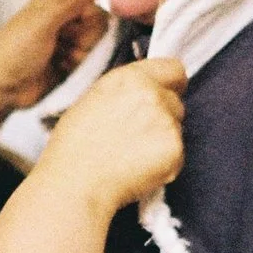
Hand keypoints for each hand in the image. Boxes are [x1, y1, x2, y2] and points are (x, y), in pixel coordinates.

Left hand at [0, 0, 107, 111]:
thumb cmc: (11, 52)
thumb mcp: (41, 22)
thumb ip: (69, 1)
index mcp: (55, 0)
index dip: (94, 0)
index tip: (83, 17)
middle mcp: (64, 17)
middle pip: (99, 19)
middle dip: (88, 35)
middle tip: (65, 41)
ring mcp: (67, 40)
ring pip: (97, 41)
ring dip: (83, 53)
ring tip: (60, 57)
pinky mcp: (70, 61)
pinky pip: (91, 60)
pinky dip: (80, 66)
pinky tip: (61, 67)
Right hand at [38, 58, 186, 212]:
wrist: (76, 184)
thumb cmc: (74, 147)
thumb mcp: (93, 100)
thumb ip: (125, 91)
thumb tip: (142, 92)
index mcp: (131, 78)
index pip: (174, 69)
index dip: (170, 83)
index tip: (166, 94)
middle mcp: (153, 95)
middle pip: (176, 102)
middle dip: (164, 116)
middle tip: (138, 135)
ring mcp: (167, 123)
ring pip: (177, 129)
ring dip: (163, 140)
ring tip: (132, 156)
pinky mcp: (175, 151)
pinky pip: (178, 154)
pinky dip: (164, 163)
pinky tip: (138, 169)